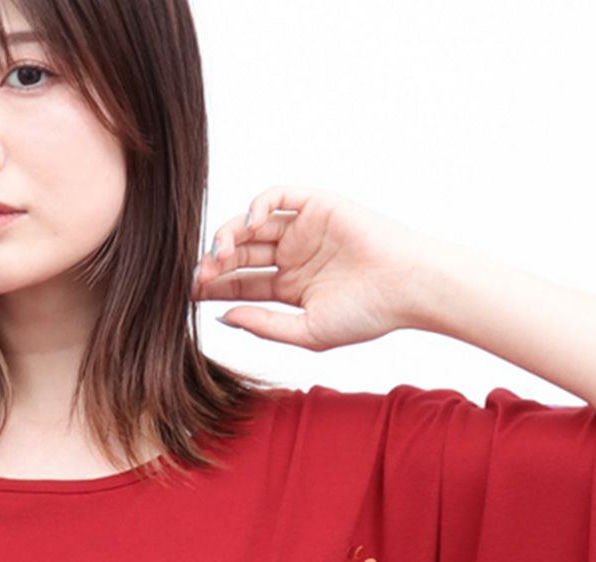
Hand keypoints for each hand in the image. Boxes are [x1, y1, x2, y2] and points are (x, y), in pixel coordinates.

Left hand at [193, 185, 440, 350]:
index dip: (214, 288)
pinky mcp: (316, 204)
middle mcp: (292, 256)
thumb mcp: (306, 331)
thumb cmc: (366, 315)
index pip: (241, 284)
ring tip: (220, 255)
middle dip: (215, 265)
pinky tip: (249, 224)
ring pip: (252, 226)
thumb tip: (223, 317)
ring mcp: (303, 229)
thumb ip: (264, 325)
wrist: (406, 287)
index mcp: (289, 288)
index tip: (189, 296)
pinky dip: (258, 203)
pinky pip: (278, 195)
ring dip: (230, 236)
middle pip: (241, 255)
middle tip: (199, 277)